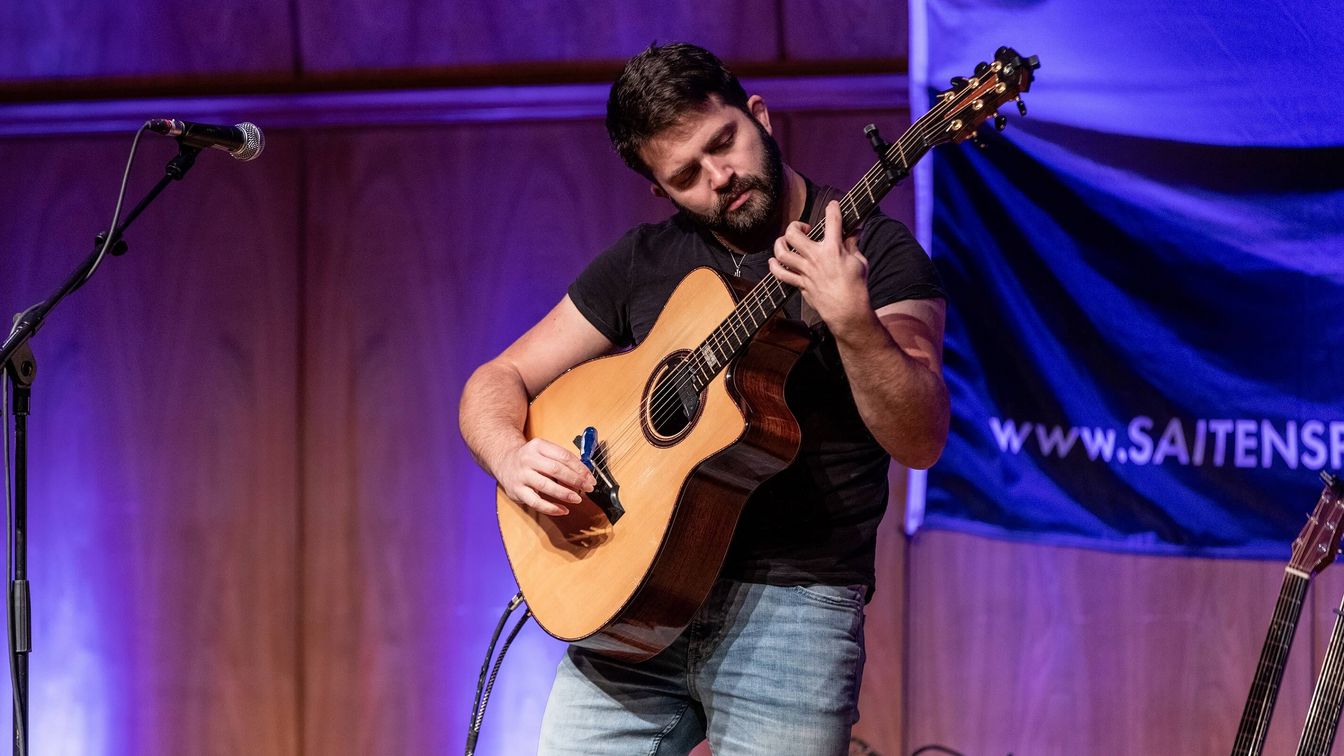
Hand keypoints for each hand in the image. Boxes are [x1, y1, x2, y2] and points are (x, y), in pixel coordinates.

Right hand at [494, 438, 595, 516]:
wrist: (504, 461)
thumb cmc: (530, 458)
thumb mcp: (544, 451)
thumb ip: (561, 461)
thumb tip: (584, 475)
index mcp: (538, 446)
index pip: (563, 456)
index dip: (580, 468)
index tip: (590, 477)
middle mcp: (528, 459)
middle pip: (556, 470)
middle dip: (576, 480)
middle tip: (588, 488)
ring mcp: (521, 475)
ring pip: (546, 486)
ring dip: (565, 494)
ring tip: (578, 499)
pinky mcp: (516, 491)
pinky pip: (536, 502)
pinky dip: (551, 508)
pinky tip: (563, 510)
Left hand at [768, 200, 871, 333]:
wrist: (847, 311)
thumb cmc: (857, 286)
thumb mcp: (859, 261)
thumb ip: (853, 243)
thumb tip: (855, 229)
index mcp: (834, 249)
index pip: (832, 220)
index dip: (833, 208)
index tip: (833, 205)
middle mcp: (816, 258)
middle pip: (794, 233)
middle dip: (796, 225)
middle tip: (804, 229)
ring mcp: (806, 271)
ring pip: (782, 252)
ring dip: (780, 243)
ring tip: (786, 241)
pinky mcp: (800, 284)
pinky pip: (780, 274)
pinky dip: (774, 266)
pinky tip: (774, 261)